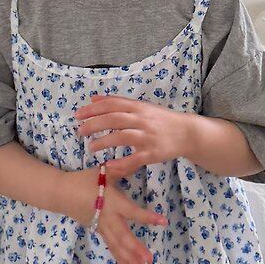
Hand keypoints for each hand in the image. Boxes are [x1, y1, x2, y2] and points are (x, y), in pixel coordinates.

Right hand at [63, 167, 166, 263]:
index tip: (163, 222)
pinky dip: (119, 257)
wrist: (62, 193)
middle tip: (150, 261)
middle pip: (124, 236)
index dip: (148, 217)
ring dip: (130, 258)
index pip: (133, 212)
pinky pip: (110, 246)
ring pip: (117, 245)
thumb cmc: (85, 180)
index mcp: (113, 202)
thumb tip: (139, 157)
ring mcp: (102, 227)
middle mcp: (109, 217)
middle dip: (137, 249)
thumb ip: (122, 168)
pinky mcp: (98, 231)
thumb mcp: (104, 172)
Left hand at [73, 95, 189, 177]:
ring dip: (104, 141)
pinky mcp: (152, 153)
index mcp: (138, 107)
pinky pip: (135, 159)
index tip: (78, 115)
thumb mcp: (141, 106)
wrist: (186, 132)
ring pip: (122, 136)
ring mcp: (148, 137)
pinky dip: (121, 163)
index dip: (93, 109)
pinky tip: (108, 165)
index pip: (112, 104)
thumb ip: (117, 102)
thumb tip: (93, 98)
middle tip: (81, 131)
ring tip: (91, 147)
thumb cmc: (160, 119)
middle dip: (95, 124)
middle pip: (114, 119)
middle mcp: (142, 120)